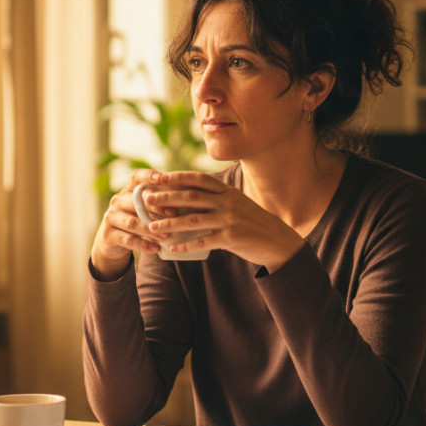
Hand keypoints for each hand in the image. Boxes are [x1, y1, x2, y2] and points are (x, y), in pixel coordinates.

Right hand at [90, 169, 169, 279]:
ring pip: (132, 222)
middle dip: (155, 207)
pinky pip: (128, 240)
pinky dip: (144, 245)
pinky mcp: (109, 235)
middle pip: (135, 201)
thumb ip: (160, 202)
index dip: (148, 176)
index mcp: (128, 190)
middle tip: (173, 213)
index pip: (136, 177)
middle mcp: (117, 201)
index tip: (162, 178)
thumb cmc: (138, 220)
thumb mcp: (146, 208)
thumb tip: (189, 197)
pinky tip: (157, 248)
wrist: (113, 241)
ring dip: (151, 229)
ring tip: (167, 235)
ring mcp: (111, 217)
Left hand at [139, 171, 305, 271]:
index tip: (158, 177)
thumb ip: (216, 199)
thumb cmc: (253, 223)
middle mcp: (228, 201)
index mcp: (227, 191)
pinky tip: (172, 248)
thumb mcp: (237, 205)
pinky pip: (203, 241)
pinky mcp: (231, 237)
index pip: (199, 179)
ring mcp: (230, 219)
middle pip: (191, 196)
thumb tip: (187, 198)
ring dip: (170, 222)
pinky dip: (186, 245)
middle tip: (147, 200)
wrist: (278, 241)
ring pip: (193, 219)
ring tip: (153, 227)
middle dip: (167, 197)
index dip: (177, 177)